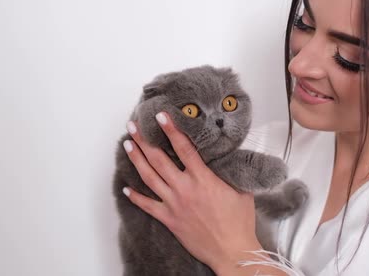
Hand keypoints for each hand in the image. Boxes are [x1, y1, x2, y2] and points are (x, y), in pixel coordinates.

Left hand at [121, 111, 262, 272]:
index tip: (161, 117)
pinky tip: (127, 188)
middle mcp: (185, 188)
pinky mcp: (170, 219)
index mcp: (203, 179)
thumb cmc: (239, 222)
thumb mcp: (241, 189)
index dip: (171, 130)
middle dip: (144, 140)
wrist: (232, 251)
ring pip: (149, 178)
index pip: (183, 148)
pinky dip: (136, 197)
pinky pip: (148, 206)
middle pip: (158, 159)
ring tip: (128, 145)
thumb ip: (230, 171)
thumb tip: (228, 156)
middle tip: (134, 126)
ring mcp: (174, 204)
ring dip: (137, 160)